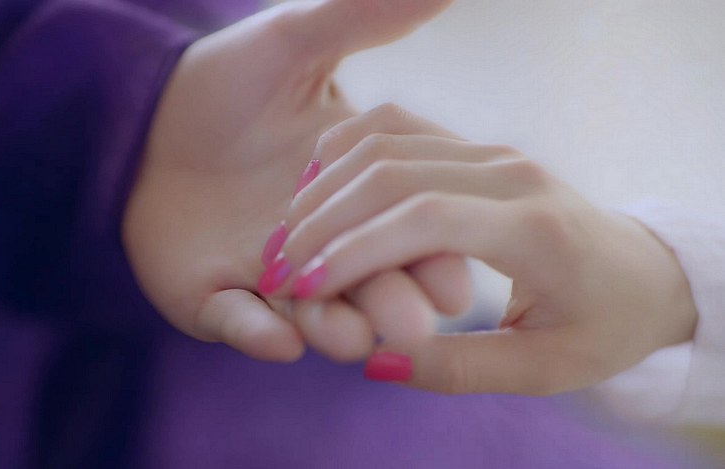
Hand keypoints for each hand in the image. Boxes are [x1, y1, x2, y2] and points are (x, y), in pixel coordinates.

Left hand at [123, 1, 454, 361]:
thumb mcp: (294, 45)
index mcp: (357, 191)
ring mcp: (268, 275)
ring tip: (348, 334)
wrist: (140, 115)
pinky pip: (238, 322)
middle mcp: (324, 242)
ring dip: (333, 327)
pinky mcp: (213, 296)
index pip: (409, 224)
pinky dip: (256, 333)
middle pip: (372, 282)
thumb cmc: (225, 83)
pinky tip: (274, 338)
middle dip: (393, 304)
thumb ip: (364, 18)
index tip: (455, 273)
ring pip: (314, 314)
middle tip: (412, 324)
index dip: (433, 250)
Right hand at [270, 104, 697, 394]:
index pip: (424, 219)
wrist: (644, 273)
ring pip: (387, 141)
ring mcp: (493, 151)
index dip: (354, 248)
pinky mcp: (477, 147)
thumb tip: (375, 361)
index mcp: (534, 228)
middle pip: (392, 171)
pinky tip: (318, 187)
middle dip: (321, 219)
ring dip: (326, 185)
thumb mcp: (545, 370)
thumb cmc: (602, 326)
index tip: (301, 286)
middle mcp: (511, 173)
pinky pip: (399, 127)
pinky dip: (348, 150)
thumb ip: (459, 370)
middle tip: (275, 266)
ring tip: (287, 235)